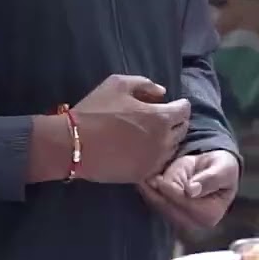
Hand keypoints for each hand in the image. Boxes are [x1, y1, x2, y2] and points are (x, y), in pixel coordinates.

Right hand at [73, 75, 190, 183]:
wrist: (74, 144)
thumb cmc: (96, 111)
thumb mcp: (118, 84)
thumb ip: (145, 84)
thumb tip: (162, 93)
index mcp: (161, 118)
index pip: (184, 111)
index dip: (179, 105)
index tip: (172, 104)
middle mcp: (164, 141)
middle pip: (182, 130)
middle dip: (176, 121)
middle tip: (163, 118)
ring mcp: (154, 161)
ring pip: (173, 148)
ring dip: (169, 139)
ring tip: (154, 133)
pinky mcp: (142, 175)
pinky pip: (159, 164)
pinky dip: (157, 155)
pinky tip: (146, 149)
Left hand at [137, 150, 238, 230]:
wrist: (216, 170)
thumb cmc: (221, 168)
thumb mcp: (223, 169)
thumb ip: (209, 179)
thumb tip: (192, 191)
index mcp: (211, 214)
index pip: (186, 205)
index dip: (172, 192)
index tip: (159, 179)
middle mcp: (197, 223)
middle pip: (170, 210)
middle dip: (156, 194)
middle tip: (146, 177)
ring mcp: (184, 221)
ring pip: (161, 209)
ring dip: (150, 194)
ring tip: (143, 178)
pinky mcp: (174, 216)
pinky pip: (158, 207)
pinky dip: (150, 194)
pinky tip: (145, 182)